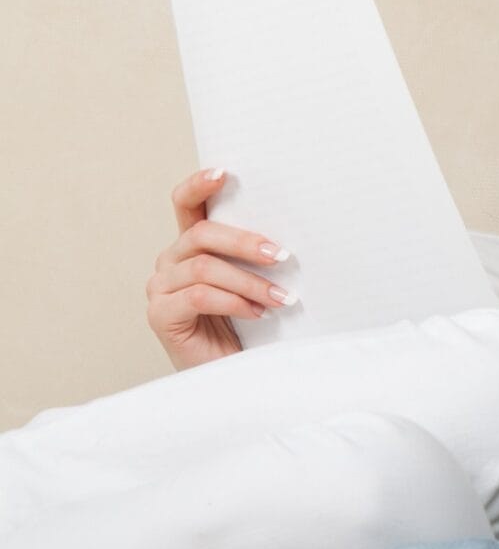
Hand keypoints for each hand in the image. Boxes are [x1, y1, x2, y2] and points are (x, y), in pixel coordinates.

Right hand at [146, 168, 295, 369]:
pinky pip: (198, 296)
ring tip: (282, 299)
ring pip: (204, 266)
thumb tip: (287, 236)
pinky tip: (257, 313)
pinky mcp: (159, 315)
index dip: (199, 184)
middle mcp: (169, 261)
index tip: (225, 173)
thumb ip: (256, 256)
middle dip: (246, 242)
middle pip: (201, 233)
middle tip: (282, 256)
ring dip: (250, 281)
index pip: (185, 203)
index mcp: (190, 246)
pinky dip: (234, 301)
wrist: (234, 376)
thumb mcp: (255, 282)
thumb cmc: (249, 327)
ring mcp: (160, 288)